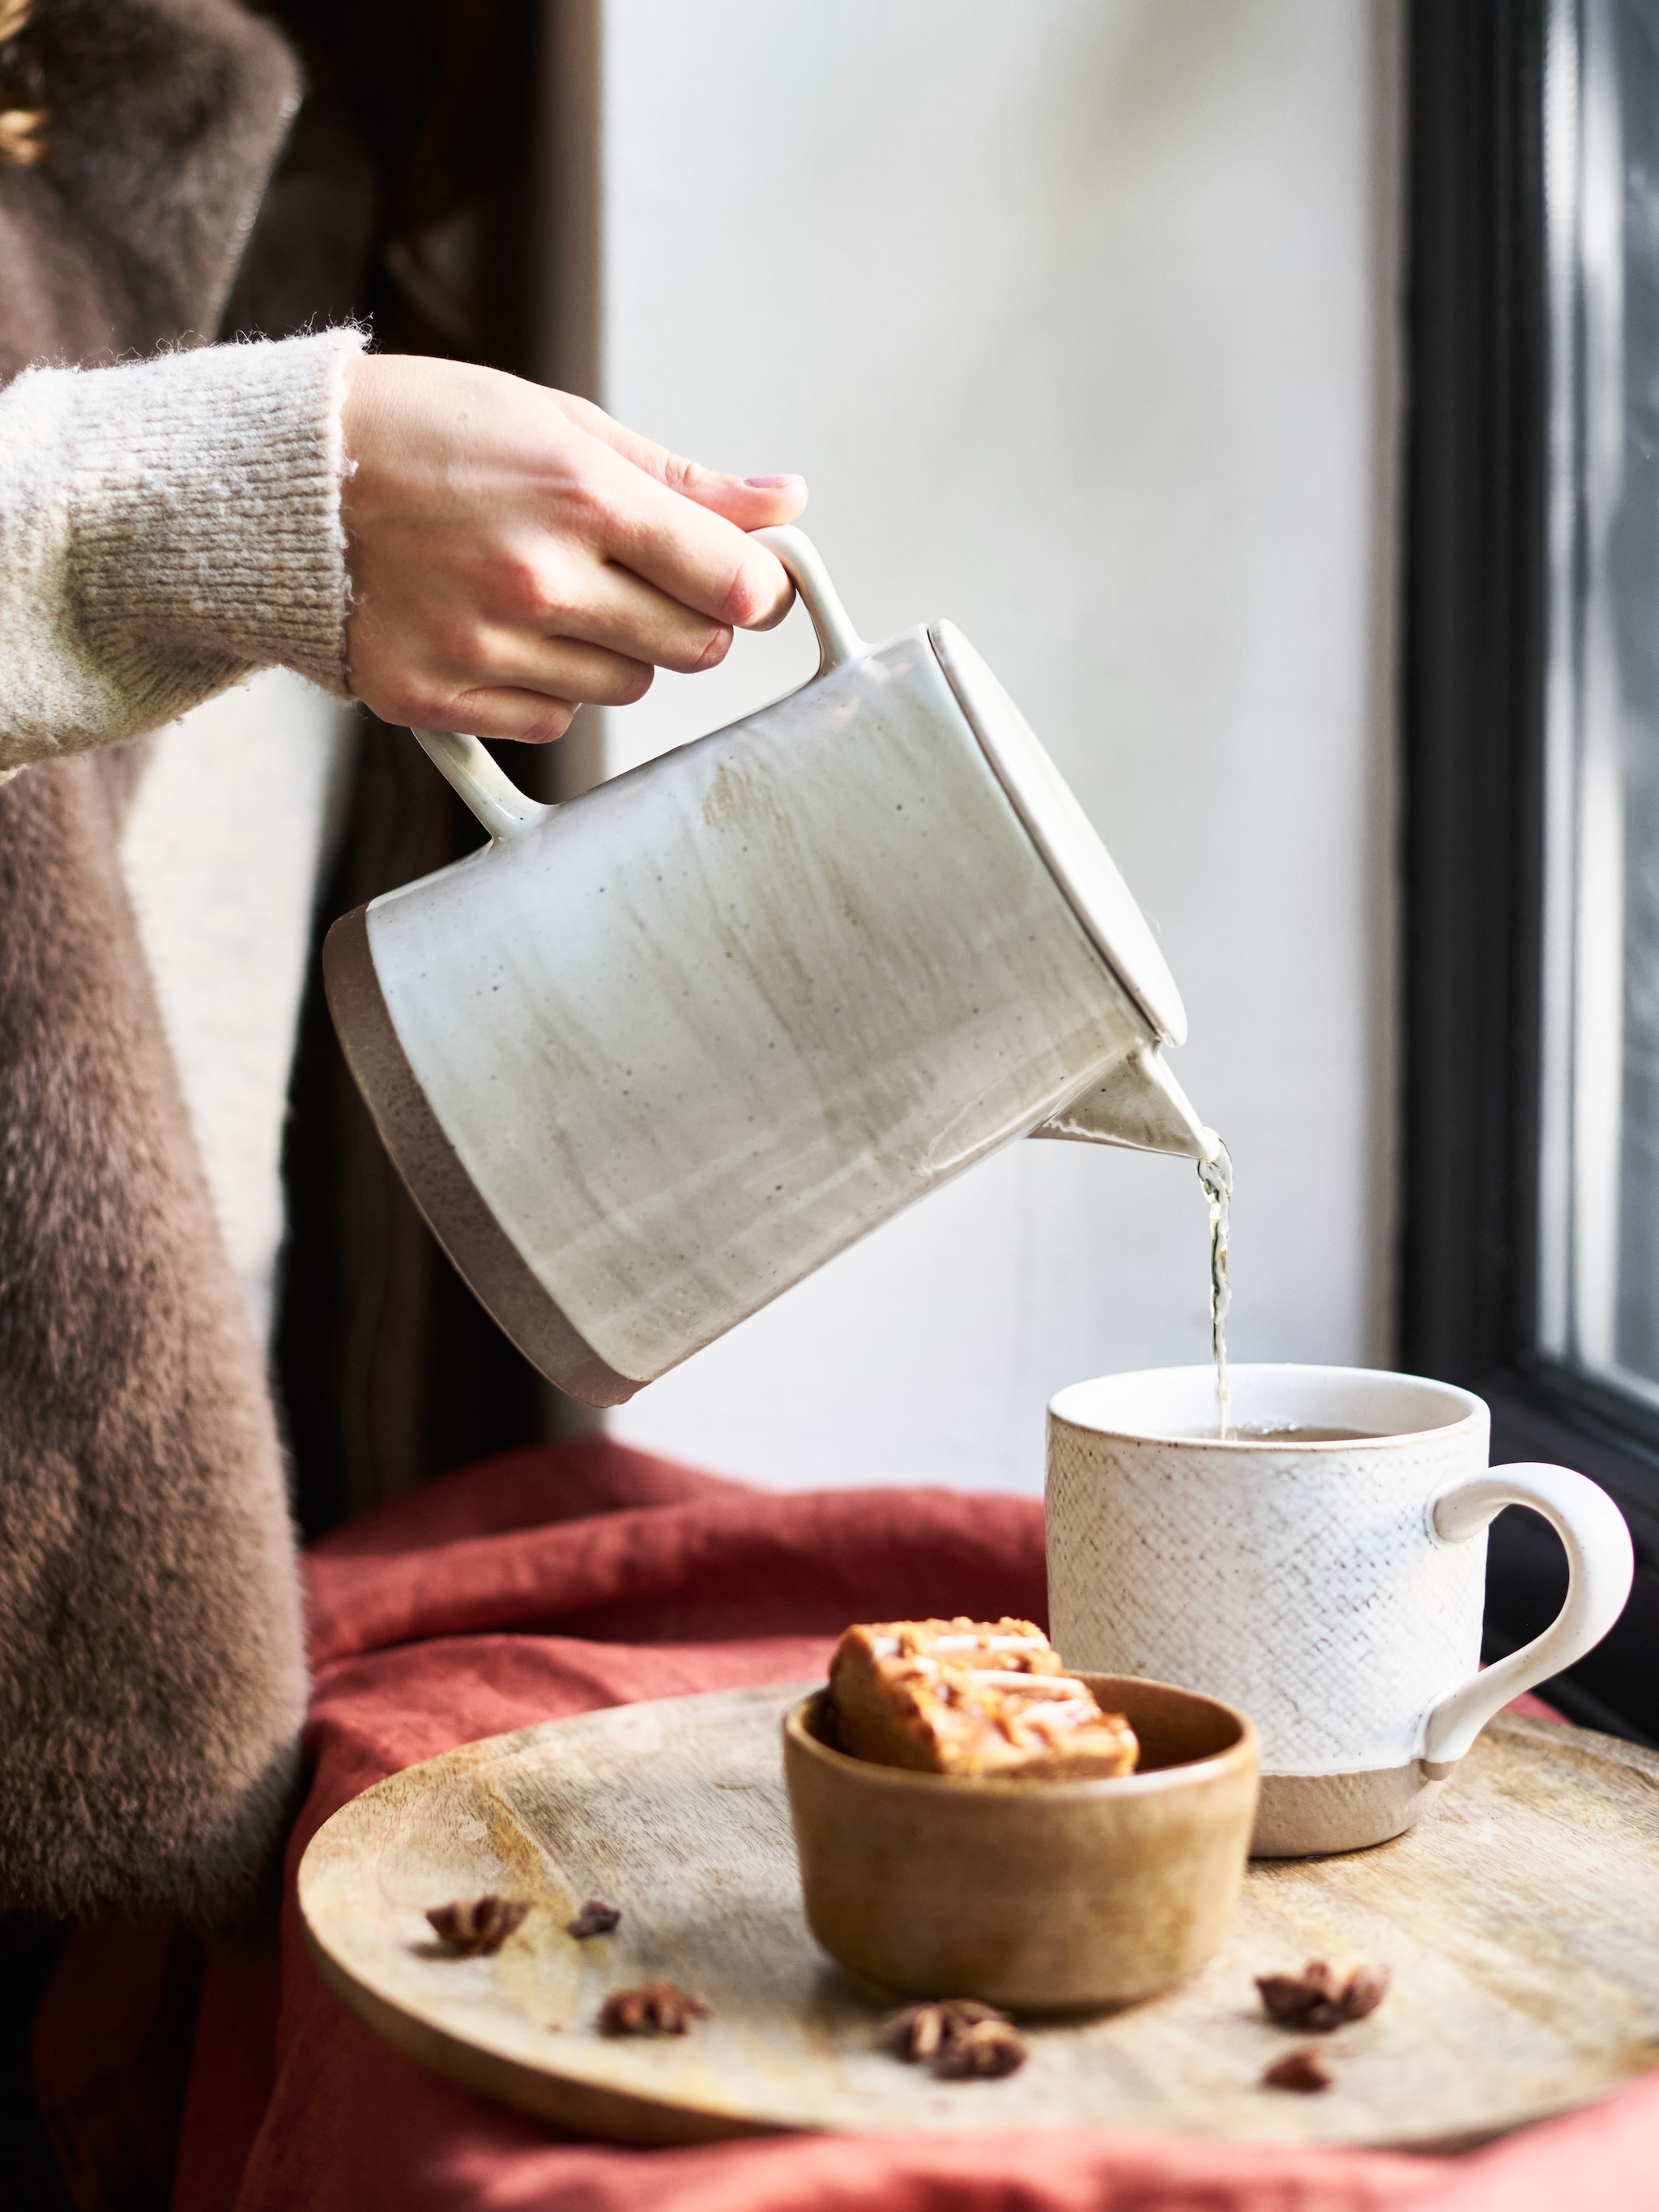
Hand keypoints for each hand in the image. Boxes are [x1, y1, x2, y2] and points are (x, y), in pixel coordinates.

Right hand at [338, 354, 807, 741]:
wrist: (276, 483)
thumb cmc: (422, 432)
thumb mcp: (556, 422)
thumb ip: (680, 478)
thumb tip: (786, 505)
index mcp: (579, 495)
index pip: (731, 582)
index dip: (757, 586)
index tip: (747, 579)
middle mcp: (535, 579)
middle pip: (692, 649)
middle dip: (689, 618)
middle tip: (641, 578)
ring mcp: (481, 646)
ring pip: (624, 689)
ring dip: (614, 650)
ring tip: (549, 591)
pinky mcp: (434, 698)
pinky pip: (548, 720)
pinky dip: (545, 684)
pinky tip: (501, 629)